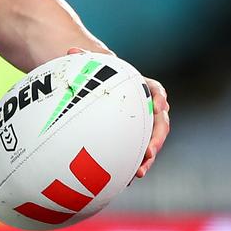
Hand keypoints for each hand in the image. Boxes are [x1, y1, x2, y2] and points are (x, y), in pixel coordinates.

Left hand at [65, 48, 169, 178]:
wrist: (97, 93)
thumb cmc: (96, 79)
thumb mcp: (91, 68)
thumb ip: (85, 60)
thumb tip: (70, 51)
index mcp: (140, 89)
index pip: (156, 91)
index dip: (160, 98)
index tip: (160, 106)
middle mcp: (146, 109)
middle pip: (160, 124)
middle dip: (157, 139)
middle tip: (149, 152)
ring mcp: (142, 127)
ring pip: (151, 143)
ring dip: (147, 158)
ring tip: (139, 172)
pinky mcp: (133, 140)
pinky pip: (137, 153)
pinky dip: (133, 165)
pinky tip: (125, 179)